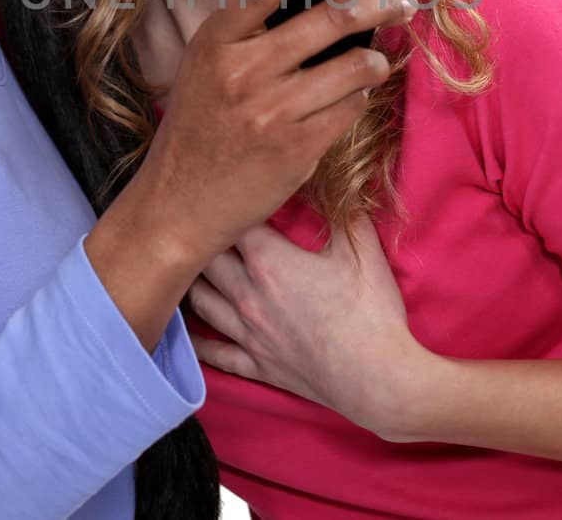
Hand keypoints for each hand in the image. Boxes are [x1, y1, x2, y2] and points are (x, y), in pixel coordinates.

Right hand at [88, 0, 415, 347]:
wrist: (178, 203)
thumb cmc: (198, 128)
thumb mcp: (205, 66)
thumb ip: (248, 32)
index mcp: (215, 40)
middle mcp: (241, 70)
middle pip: (329, 19)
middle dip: (377, 3)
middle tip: (399, 0)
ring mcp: (270, 111)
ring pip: (352, 66)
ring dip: (375, 58)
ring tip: (378, 58)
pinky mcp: (296, 149)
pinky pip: (350, 109)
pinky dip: (361, 97)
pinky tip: (356, 95)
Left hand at [187, 216, 432, 438]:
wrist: (376, 378)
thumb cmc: (370, 313)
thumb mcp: (363, 252)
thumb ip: (346, 213)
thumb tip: (341, 183)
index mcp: (269, 261)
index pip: (230, 222)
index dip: (226, 206)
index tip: (227, 195)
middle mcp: (247, 294)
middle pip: (204, 259)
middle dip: (202, 240)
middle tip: (201, 226)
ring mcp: (247, 333)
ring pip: (200, 301)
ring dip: (192, 282)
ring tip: (186, 268)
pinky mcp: (255, 364)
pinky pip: (214, 352)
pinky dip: (196, 341)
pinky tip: (185, 333)